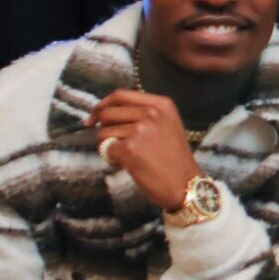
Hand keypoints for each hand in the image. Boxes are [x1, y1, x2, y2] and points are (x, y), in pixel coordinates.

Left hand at [90, 89, 203, 211]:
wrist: (185, 184)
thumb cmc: (173, 159)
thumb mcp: (167, 125)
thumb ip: (144, 114)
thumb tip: (107, 113)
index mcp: (161, 104)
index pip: (121, 95)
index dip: (103, 104)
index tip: (94, 116)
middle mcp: (151, 113)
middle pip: (108, 112)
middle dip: (102, 128)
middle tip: (109, 143)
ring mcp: (141, 130)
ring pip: (104, 132)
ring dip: (108, 146)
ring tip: (127, 157)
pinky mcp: (130, 148)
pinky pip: (106, 149)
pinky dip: (111, 158)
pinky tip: (126, 165)